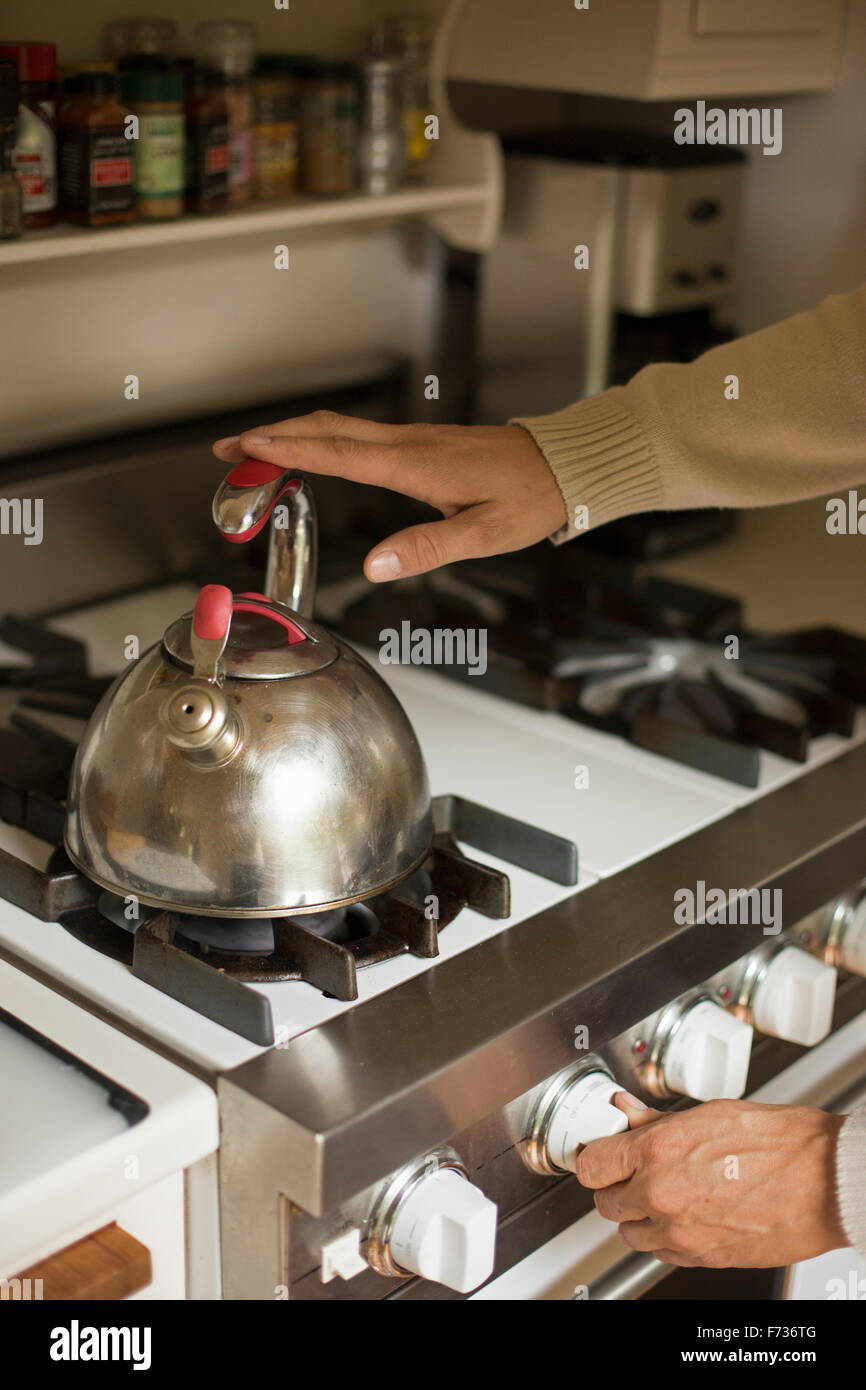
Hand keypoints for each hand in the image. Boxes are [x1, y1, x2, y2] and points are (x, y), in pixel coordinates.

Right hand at [213, 412, 566, 581]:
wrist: (562, 465)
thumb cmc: (529, 498)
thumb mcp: (486, 535)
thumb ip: (429, 548)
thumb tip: (377, 566)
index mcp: (420, 466)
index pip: (342, 454)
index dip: (291, 450)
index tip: (248, 448)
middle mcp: (410, 444)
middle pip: (328, 430)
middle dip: (273, 436)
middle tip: (228, 450)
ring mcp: (412, 439)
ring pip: (339, 428)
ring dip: (291, 435)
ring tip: (251, 450)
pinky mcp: (417, 444)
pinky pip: (356, 435)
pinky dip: (318, 439)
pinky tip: (306, 450)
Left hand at [576, 1094, 847, 1267]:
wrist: (826, 1181)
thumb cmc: (780, 1143)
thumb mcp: (709, 1114)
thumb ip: (657, 1121)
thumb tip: (626, 1113)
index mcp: (659, 1151)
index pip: (590, 1166)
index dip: (593, 1159)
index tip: (599, 1156)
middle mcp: (662, 1194)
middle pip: (604, 1203)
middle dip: (617, 1187)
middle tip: (635, 1172)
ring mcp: (681, 1232)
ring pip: (630, 1234)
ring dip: (639, 1216)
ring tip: (666, 1194)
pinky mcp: (702, 1258)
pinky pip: (662, 1253)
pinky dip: (666, 1238)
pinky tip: (686, 1214)